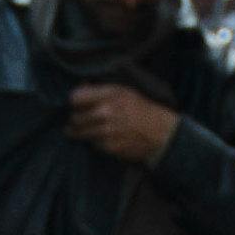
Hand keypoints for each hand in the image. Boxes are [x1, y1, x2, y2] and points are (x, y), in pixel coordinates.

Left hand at [67, 84, 181, 164]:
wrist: (160, 133)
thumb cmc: (142, 110)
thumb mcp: (124, 91)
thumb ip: (101, 90)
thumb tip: (81, 87)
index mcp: (108, 94)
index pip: (75, 98)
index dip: (75, 102)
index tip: (78, 105)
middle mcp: (105, 112)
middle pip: (74, 117)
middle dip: (77, 119)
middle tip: (82, 120)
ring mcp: (106, 131)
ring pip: (80, 133)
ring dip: (83, 132)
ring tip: (93, 128)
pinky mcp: (108, 147)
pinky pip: (92, 144)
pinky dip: (96, 142)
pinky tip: (107, 138)